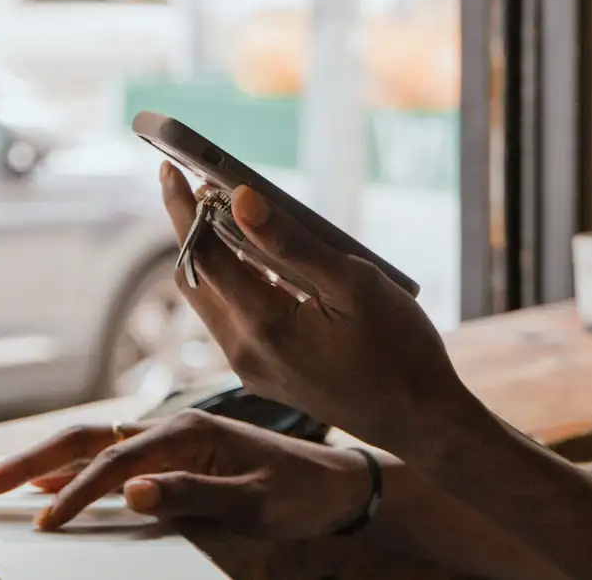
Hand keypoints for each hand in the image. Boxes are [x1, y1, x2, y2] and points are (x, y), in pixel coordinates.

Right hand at [0, 409, 374, 537]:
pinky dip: (71, 468)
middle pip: (86, 437)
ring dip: (40, 460)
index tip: (42, 524)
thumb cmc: (301, 494)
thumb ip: (193, 495)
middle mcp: (174, 426)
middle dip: (29, 461)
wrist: (339, 482)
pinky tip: (47, 483)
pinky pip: (110, 455)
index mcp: (191, 432)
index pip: (115, 462)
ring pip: (91, 442)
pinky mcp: (175, 452)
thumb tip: (133, 492)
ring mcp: (172, 437)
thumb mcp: (254, 504)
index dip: (75, 493)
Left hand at [159, 163, 475, 448]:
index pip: (203, 255)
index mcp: (264, 326)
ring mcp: (252, 369)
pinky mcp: (265, 376)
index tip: (171, 168)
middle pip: (194, 278)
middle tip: (189, 182)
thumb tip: (239, 199)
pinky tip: (256, 259)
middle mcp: (245, 352)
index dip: (184, 209)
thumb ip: (291, 242)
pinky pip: (232, 320)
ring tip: (222, 212)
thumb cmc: (400, 350)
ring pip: (210, 301)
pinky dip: (232, 282)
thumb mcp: (354, 284)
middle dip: (187, 228)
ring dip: (210, 255)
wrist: (421, 422)